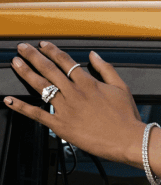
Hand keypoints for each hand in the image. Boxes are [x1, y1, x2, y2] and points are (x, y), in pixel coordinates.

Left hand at [4, 42, 145, 165]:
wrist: (126, 139)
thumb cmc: (125, 116)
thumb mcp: (121, 87)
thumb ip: (106, 69)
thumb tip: (93, 55)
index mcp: (89, 83)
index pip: (66, 61)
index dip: (52, 51)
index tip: (43, 44)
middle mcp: (74, 93)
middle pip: (49, 70)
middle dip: (33, 56)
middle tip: (22, 48)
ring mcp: (65, 108)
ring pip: (40, 87)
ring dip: (26, 73)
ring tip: (15, 63)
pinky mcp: (60, 125)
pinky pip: (37, 114)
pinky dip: (21, 107)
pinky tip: (9, 100)